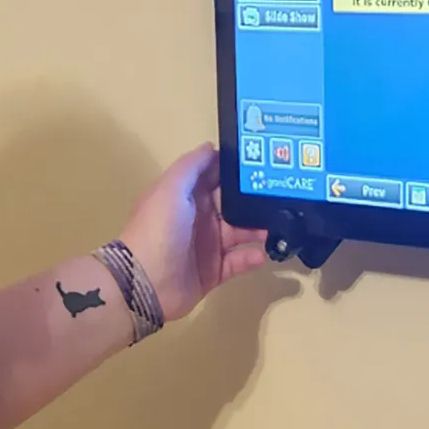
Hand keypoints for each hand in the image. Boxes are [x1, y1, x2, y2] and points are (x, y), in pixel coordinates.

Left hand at [117, 144, 268, 324]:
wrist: (145, 281)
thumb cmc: (159, 228)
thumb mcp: (171, 188)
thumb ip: (191, 166)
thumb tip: (211, 147)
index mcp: (186, 195)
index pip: (215, 176)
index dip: (235, 169)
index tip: (264, 160)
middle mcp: (198, 217)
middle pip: (233, 204)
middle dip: (254, 200)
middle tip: (283, 195)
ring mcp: (207, 245)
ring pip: (240, 233)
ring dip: (259, 229)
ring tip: (280, 225)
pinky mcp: (213, 271)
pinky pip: (238, 262)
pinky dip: (251, 258)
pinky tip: (264, 253)